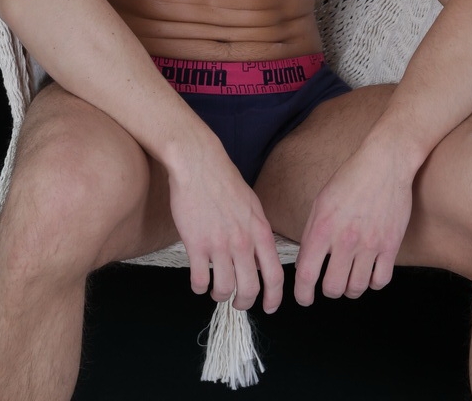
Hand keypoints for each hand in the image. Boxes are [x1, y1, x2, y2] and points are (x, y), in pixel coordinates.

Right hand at [167, 141, 283, 313]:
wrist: (199, 164)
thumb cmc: (224, 181)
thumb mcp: (252, 205)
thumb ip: (257, 232)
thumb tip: (259, 258)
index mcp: (260, 231)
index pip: (275, 275)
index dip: (273, 297)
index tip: (269, 307)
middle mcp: (243, 241)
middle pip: (251, 288)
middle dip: (244, 302)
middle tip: (237, 302)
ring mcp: (219, 244)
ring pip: (225, 289)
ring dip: (220, 296)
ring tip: (215, 291)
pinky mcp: (196, 244)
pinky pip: (200, 280)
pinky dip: (199, 287)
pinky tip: (199, 281)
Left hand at [293, 138, 413, 305]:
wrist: (385, 163)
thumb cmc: (351, 178)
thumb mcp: (321, 201)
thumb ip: (312, 233)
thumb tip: (305, 263)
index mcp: (323, 228)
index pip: (307, 275)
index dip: (303, 294)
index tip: (305, 298)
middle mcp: (345, 240)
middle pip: (333, 288)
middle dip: (329, 289)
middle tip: (331, 281)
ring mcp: (370, 244)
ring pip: (357, 288)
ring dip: (351, 287)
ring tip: (350, 276)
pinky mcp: (391, 245)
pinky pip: (381, 281)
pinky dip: (373, 282)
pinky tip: (370, 272)